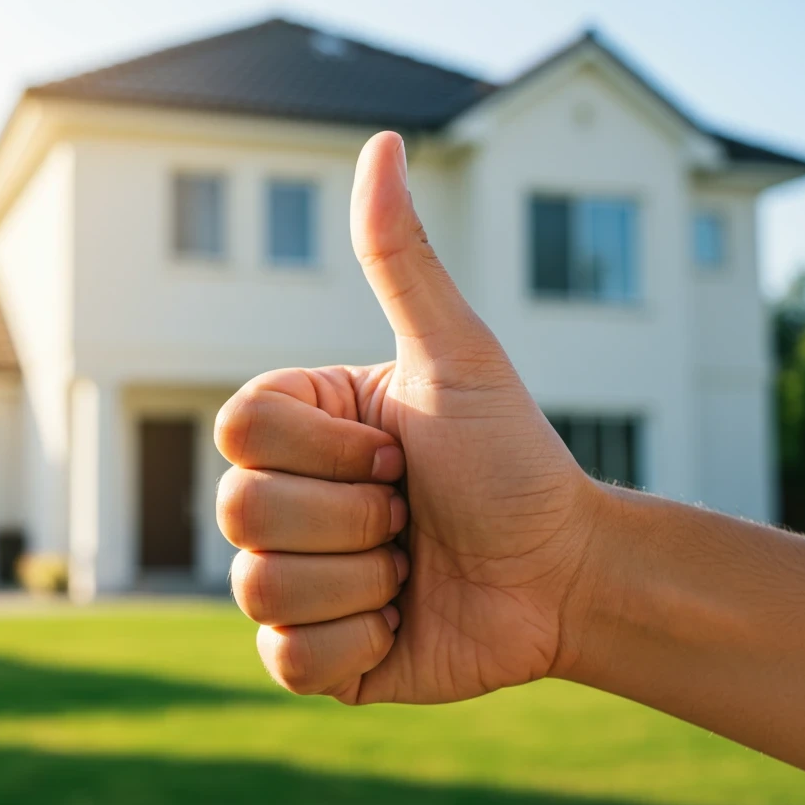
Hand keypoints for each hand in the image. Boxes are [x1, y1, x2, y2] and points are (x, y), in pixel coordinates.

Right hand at [215, 131, 603, 704]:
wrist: (564, 574)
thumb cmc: (513, 458)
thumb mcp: (457, 354)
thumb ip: (402, 259)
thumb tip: (382, 143)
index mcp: (299, 429)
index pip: (240, 433)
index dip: (328, 450)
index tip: (399, 450)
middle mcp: (282, 500)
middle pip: (241, 512)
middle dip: (354, 517)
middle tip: (411, 511)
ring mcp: (293, 580)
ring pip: (261, 588)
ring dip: (363, 580)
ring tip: (412, 567)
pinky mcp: (314, 655)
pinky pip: (286, 661)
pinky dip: (359, 644)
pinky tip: (401, 621)